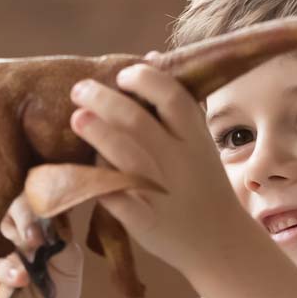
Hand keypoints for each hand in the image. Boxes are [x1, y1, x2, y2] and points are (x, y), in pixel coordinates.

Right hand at [0, 197, 88, 297]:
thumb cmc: (56, 291)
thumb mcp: (69, 264)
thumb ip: (62, 238)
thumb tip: (53, 216)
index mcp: (36, 215)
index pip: (36, 192)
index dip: (43, 198)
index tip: (55, 212)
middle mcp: (10, 221)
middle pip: (13, 200)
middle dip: (27, 214)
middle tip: (39, 235)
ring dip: (14, 234)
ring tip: (33, 251)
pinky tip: (19, 278)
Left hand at [68, 63, 257, 278]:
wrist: (219, 241)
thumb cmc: (201, 182)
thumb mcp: (199, 140)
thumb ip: (175, 103)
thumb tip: (151, 56)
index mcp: (194, 137)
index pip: (171, 96)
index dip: (144, 79)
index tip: (121, 75)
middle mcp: (179, 162)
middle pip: (138, 122)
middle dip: (105, 101)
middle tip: (79, 90)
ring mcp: (162, 193)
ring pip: (126, 158)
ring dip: (98, 135)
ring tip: (77, 118)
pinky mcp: (146, 223)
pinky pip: (119, 201)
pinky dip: (100, 185)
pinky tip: (80, 172)